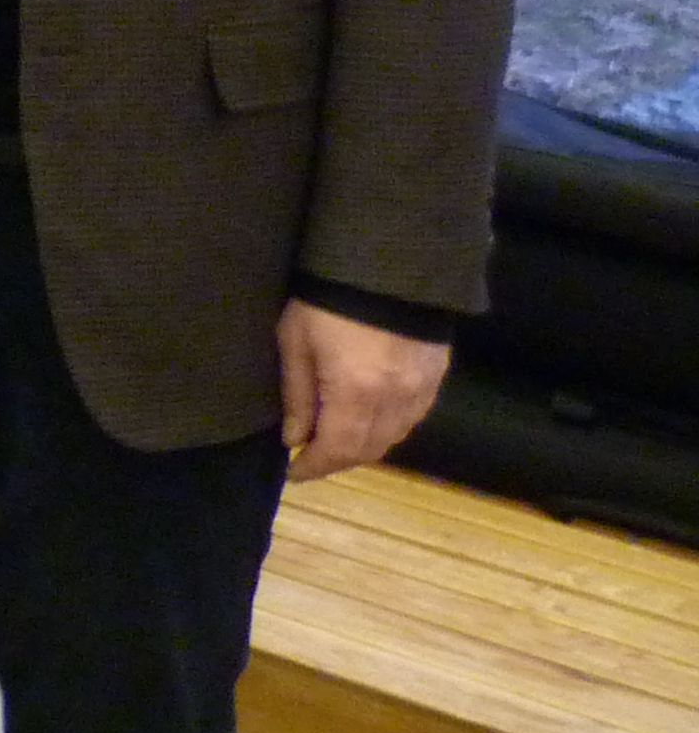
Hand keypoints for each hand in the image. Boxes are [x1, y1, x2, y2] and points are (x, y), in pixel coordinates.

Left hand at [277, 299, 449, 481]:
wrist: (386, 259)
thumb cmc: (326, 299)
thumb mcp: (296, 341)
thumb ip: (297, 395)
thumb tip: (294, 439)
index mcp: (358, 393)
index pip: (338, 450)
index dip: (314, 467)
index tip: (294, 472)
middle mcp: (397, 399)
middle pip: (369, 449)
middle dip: (337, 459)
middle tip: (311, 456)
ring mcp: (423, 388)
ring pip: (394, 437)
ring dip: (364, 446)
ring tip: (336, 439)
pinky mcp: (437, 374)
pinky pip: (413, 416)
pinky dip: (389, 427)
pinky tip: (370, 419)